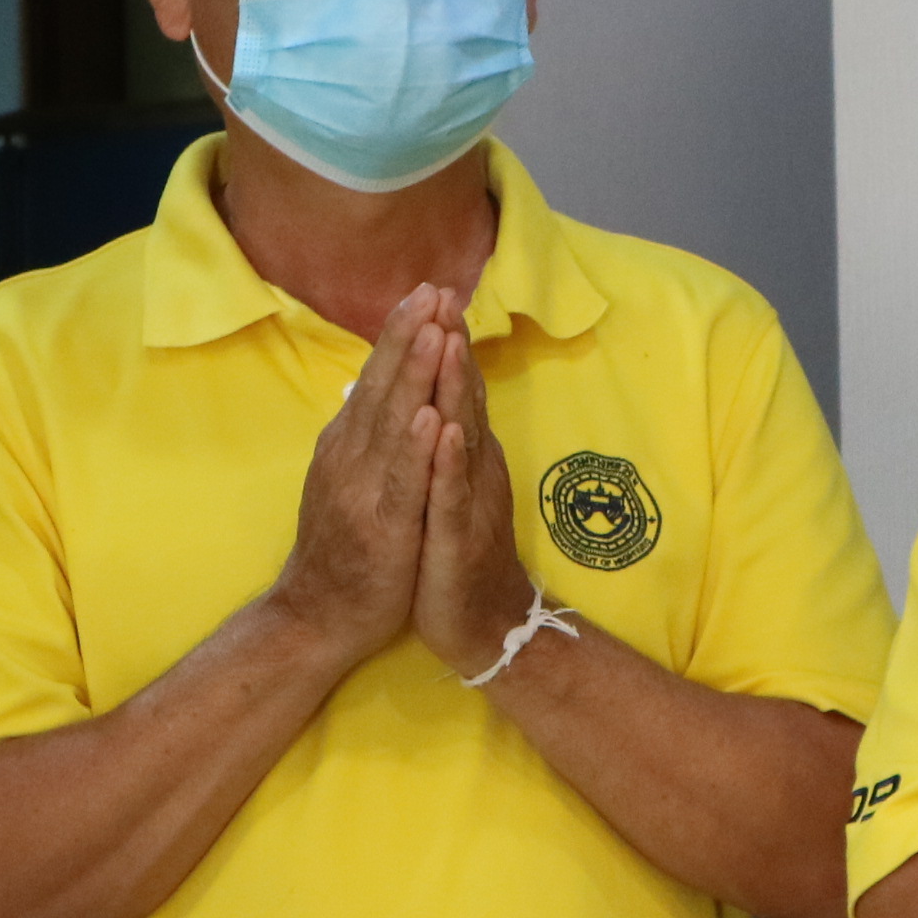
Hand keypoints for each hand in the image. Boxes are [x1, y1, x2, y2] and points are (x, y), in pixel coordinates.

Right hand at [264, 286, 450, 660]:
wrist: (317, 616)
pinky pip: (402, 482)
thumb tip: (371, 387)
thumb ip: (361, 435)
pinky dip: (415, 448)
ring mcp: (365, 490)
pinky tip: (430, 416)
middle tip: (432, 289)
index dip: (400, 334)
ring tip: (434, 331)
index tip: (425, 291)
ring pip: (393, 424)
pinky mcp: (383, 528)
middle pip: (382, 387)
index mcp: (347, 444)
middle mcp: (350, 457)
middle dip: (409, 336)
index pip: (376, 378)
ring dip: (414, 375)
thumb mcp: (349, 479)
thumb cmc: (344, 548)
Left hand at [411, 310, 542, 675]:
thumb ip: (445, 445)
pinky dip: (447, 462)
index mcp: (466, 457)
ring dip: (453, 388)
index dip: (446, 342)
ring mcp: (467, 502)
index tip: (434, 292)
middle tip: (443, 293)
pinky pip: (450, 496)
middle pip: (461, 399)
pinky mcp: (455, 539)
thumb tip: (435, 399)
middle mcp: (473, 470)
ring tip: (445, 340)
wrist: (483, 626)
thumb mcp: (448, 490)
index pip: (456, 390)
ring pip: (460, 436)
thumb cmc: (456, 557)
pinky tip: (443, 431)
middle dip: (450, 346)